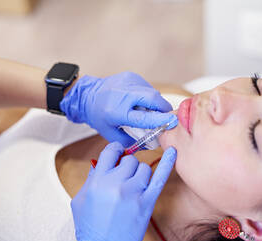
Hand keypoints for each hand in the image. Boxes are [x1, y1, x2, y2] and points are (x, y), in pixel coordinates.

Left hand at [60, 72, 177, 146]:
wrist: (88, 96)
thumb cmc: (100, 118)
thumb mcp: (112, 134)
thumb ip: (132, 141)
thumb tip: (152, 143)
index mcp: (117, 112)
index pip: (144, 117)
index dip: (160, 120)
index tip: (173, 122)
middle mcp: (123, 95)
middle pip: (153, 99)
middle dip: (164, 108)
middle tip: (167, 116)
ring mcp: (127, 82)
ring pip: (152, 92)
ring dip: (156, 102)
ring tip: (148, 109)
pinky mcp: (130, 76)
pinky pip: (147, 87)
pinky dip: (148, 95)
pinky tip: (140, 100)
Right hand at [71, 142, 176, 240]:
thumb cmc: (90, 228)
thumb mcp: (79, 200)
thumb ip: (90, 179)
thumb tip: (99, 163)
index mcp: (97, 181)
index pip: (110, 151)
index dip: (115, 149)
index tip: (118, 151)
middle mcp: (116, 184)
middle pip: (130, 160)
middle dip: (127, 166)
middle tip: (123, 177)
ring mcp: (133, 193)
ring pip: (144, 168)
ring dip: (139, 173)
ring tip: (133, 184)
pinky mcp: (146, 203)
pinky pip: (159, 179)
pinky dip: (167, 164)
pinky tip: (172, 152)